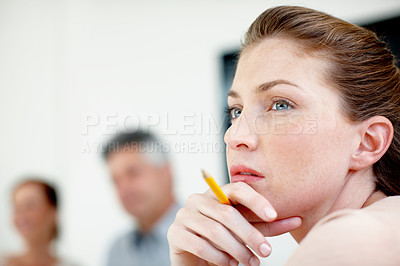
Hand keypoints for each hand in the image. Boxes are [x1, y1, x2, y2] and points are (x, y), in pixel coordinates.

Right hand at [168, 182, 301, 265]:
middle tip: (266, 252)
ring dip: (237, 249)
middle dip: (250, 234)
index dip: (256, 200)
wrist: (194, 257)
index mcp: (216, 193)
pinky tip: (230, 264)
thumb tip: (296, 220)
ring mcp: (184, 215)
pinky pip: (199, 244)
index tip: (274, 215)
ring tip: (250, 262)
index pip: (237, 188)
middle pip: (228, 213)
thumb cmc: (223, 240)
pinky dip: (218, 257)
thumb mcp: (245, 230)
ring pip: (215, 231)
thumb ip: (266, 225)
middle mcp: (198, 199)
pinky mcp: (175, 233)